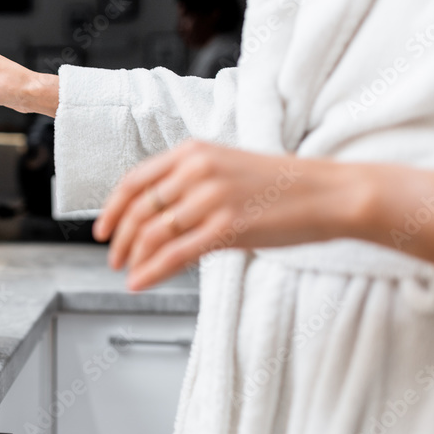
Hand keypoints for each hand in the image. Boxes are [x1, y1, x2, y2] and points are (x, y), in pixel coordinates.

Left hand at [93, 140, 433, 290]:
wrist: (330, 192)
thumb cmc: (283, 184)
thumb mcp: (228, 168)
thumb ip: (190, 183)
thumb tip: (158, 214)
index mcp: (194, 151)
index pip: (134, 180)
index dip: (112, 208)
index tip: (102, 228)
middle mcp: (196, 171)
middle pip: (139, 210)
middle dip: (119, 239)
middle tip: (112, 257)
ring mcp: (211, 199)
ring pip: (152, 234)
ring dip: (132, 257)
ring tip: (127, 271)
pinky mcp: (227, 228)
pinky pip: (175, 254)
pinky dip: (150, 271)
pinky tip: (139, 282)